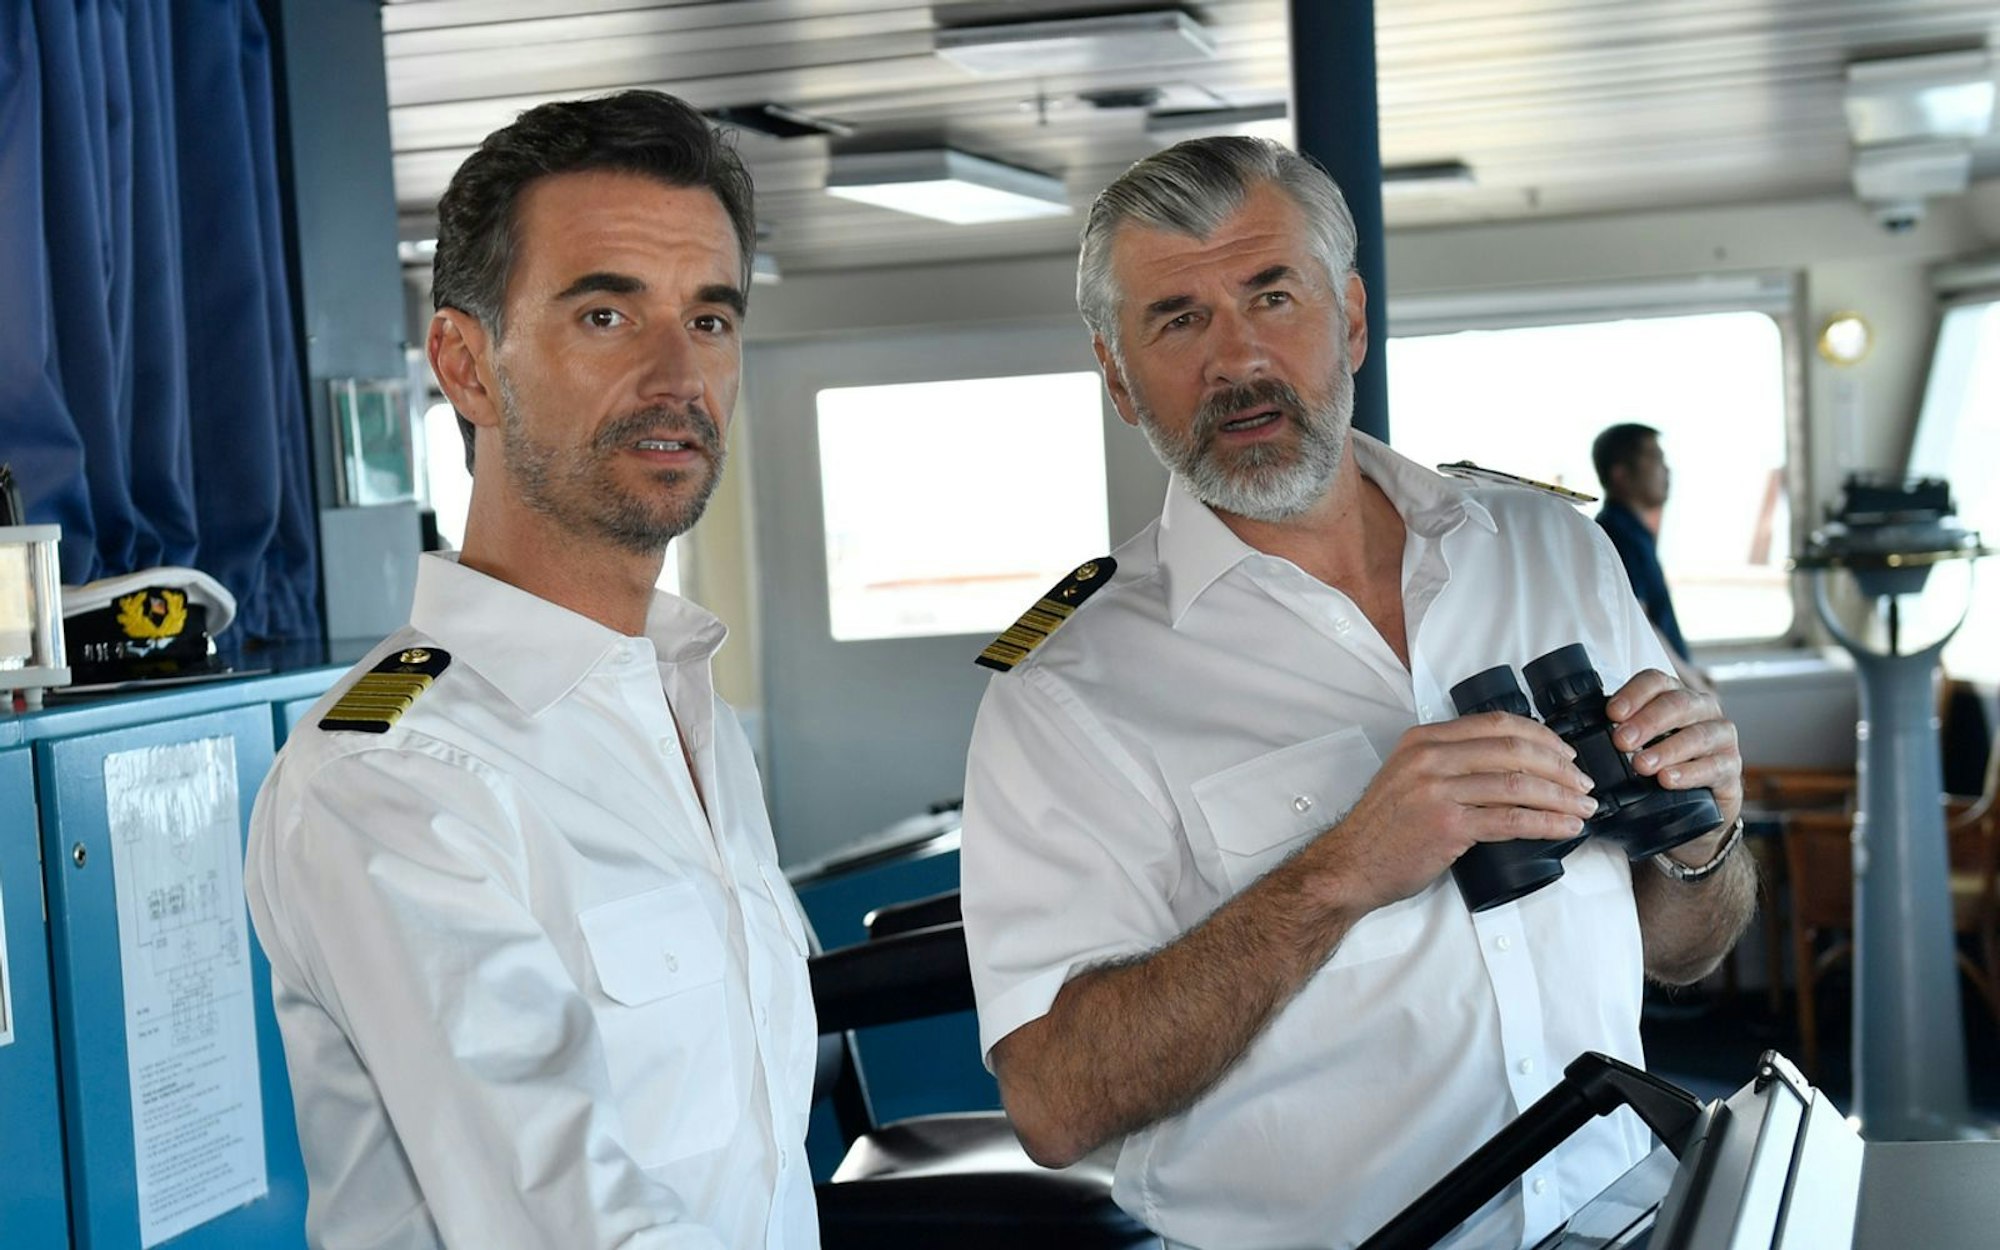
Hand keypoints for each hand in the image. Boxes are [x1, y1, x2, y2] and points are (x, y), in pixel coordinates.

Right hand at [1308, 713, 1599, 914]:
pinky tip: (1567, 827)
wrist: (1351, 864)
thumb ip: (1448, 761)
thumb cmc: (1384, 827)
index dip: (1541, 736)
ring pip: (1519, 785)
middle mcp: (1430, 758)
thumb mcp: (1409, 775)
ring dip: (1562, 797)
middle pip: (1515, 750)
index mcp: (1424, 739)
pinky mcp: (1447, 826)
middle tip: (1583, 784)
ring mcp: (1438, 791)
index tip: (1565, 753)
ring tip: (1584, 808)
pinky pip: (1512, 819)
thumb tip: (1508, 763)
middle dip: (1560, 767)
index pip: (1497, 724)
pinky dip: (1548, 823)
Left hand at [1605, 670, 1743, 848]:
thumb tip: (1575, 731)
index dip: (1634, 694)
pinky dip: (1689, 773)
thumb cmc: (1660, 766)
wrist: (1695, 808)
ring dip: (1667, 749)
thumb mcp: (1637, 744)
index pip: (1656, 681)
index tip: (1612, 713)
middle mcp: (1702, 710)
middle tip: (1621, 741)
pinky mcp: (1731, 768)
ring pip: (1698, 735)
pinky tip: (1668, 780)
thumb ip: (1617, 731)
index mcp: (1675, 696)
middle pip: (1677, 704)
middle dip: (1647, 722)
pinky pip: (1715, 766)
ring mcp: (1721, 738)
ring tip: (1641, 765)